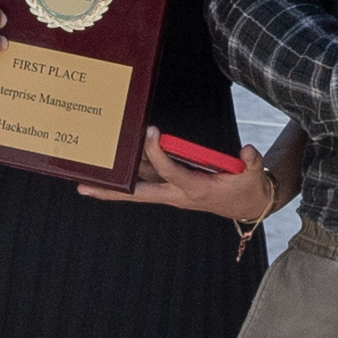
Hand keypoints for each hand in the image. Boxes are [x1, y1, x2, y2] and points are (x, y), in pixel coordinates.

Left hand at [90, 140, 279, 223]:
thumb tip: (248, 152)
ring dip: (113, 185)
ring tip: (85, 179)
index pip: (170, 171)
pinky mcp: (171, 187)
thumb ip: (252, 163)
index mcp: (195, 189)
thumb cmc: (246, 188)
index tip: (151, 132)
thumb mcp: (253, 176)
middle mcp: (177, 193)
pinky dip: (127, 178)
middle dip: (112, 191)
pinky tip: (110, 173)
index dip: (159, 153)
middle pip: (138, 193)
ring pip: (137, 188)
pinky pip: (144, 182)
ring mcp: (171, 191)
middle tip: (85, 186)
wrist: (246, 205)